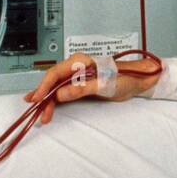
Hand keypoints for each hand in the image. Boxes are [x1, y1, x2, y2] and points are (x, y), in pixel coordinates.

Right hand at [23, 54, 160, 124]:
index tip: (37, 98)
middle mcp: (76, 67)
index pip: (55, 73)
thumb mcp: (104, 84)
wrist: (138, 79)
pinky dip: (56, 101)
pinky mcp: (81, 85)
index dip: (44, 86)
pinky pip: (64, 92)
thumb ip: (82, 88)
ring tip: (43, 115)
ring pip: (57, 88)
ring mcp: (78, 76)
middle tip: (37, 111)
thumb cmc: (125, 77)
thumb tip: (61, 94)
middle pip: (53, 81)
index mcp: (80, 61)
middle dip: (44, 96)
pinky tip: (47, 106)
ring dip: (49, 101)